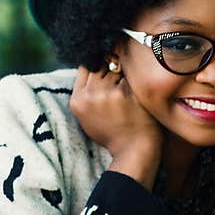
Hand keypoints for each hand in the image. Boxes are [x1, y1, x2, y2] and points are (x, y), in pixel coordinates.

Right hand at [70, 65, 163, 189]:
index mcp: (77, 100)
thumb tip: (93, 66)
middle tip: (121, 84)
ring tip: (128, 94)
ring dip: (124, 75)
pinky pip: (130, 76)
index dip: (97, 65)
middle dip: (111, 69)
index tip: (107, 70)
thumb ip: (86, 94)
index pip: (85, 66)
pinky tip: (137, 97)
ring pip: (115, 68)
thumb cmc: (113, 134)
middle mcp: (89, 95)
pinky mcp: (124, 92)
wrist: (132, 150)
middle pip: (100, 65)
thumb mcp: (88, 117)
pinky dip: (135, 83)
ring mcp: (106, 92)